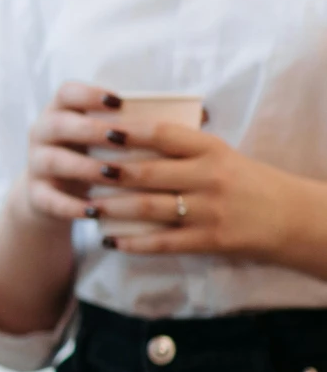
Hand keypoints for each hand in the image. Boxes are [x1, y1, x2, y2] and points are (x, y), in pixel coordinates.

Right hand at [8, 81, 136, 226]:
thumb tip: (201, 113)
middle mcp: (42, 133)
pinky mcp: (35, 194)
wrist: (57, 195)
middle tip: (121, 138)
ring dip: (83, 167)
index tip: (119, 101)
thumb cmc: (98, 157)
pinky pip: (48, 199)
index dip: (89, 94)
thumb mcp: (108, 137)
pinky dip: (71, 206)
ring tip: (112, 174)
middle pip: (58, 124)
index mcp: (62, 111)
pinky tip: (94, 211)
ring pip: (52, 161)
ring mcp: (35, 164)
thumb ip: (143, 124)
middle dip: (91, 130)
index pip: (67, 92)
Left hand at [94, 120, 320, 262]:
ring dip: (113, 208)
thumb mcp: (221, 154)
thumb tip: (129, 131)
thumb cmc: (247, 181)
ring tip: (88, 206)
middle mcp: (209, 177)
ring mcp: (208, 211)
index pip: (162, 134)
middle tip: (78, 170)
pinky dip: (133, 243)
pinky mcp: (210, 240)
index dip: (127, 132)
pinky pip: (163, 242)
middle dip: (108, 172)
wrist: (292, 218)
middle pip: (147, 173)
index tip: (97, 128)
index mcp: (211, 150)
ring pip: (149, 208)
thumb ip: (182, 147)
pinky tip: (110, 240)